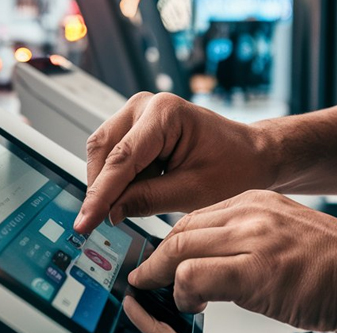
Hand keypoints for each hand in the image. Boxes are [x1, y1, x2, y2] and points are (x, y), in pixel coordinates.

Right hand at [73, 92, 275, 234]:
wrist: (252, 156)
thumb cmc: (234, 168)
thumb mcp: (192, 193)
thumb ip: (146, 201)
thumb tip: (110, 212)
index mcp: (165, 114)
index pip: (121, 160)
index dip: (99, 196)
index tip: (84, 222)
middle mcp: (147, 106)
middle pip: (103, 151)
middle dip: (100, 189)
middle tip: (100, 222)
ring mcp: (139, 113)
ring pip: (103, 153)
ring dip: (111, 184)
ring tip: (133, 205)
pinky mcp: (136, 127)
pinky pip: (114, 155)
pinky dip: (119, 179)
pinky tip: (138, 193)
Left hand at [128, 190, 336, 332]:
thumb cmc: (336, 263)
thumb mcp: (283, 233)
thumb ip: (246, 238)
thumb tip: (209, 262)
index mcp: (255, 201)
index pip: (194, 217)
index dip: (168, 242)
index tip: (157, 260)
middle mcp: (250, 213)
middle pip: (179, 230)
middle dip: (155, 259)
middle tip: (145, 279)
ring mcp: (252, 240)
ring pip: (179, 249)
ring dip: (164, 277)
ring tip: (172, 298)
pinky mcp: (256, 272)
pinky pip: (195, 276)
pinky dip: (183, 293)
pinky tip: (194, 305)